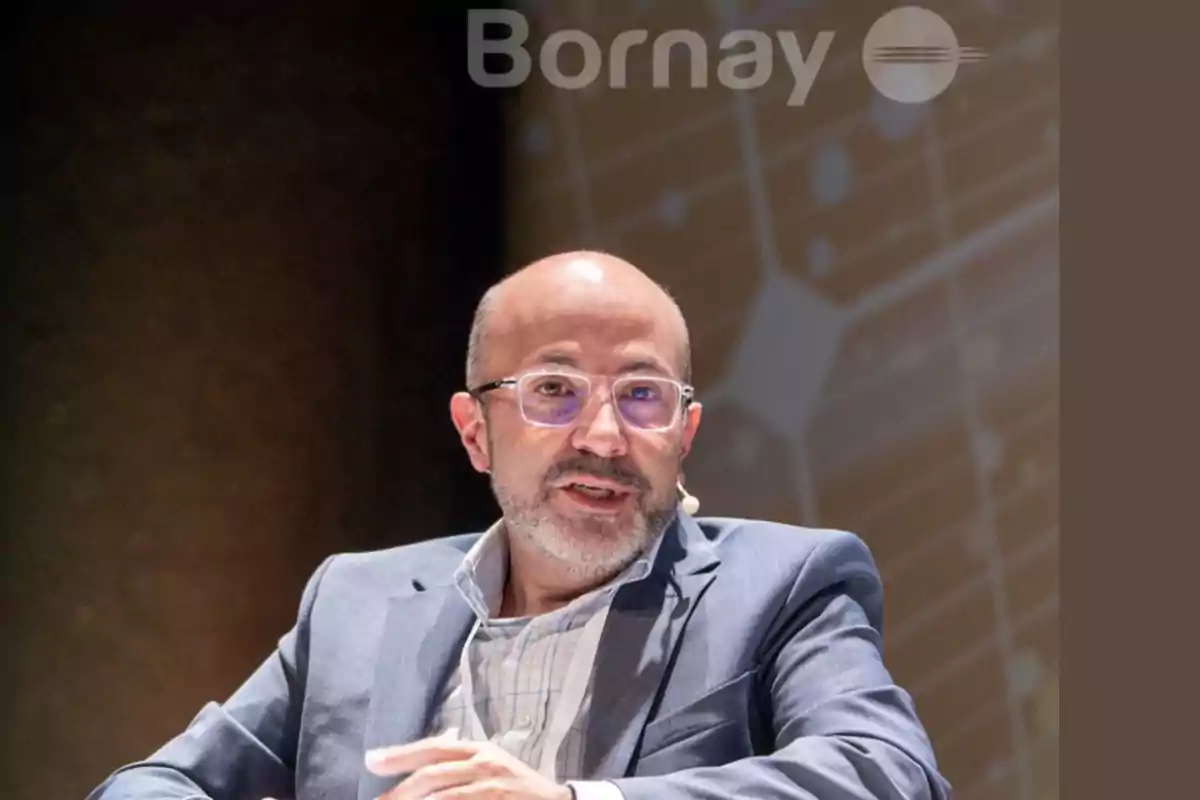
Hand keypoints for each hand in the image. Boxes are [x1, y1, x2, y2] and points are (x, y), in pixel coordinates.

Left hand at [365, 738, 572, 799]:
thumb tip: (418, 769)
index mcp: (478, 749)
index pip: (433, 748)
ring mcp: (492, 786)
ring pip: (444, 795)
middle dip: (400, 789)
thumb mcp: (490, 765)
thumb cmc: (517, 787)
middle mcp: (484, 763)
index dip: (400, 754)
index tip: (372, 761)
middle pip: (433, 773)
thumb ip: (458, 764)